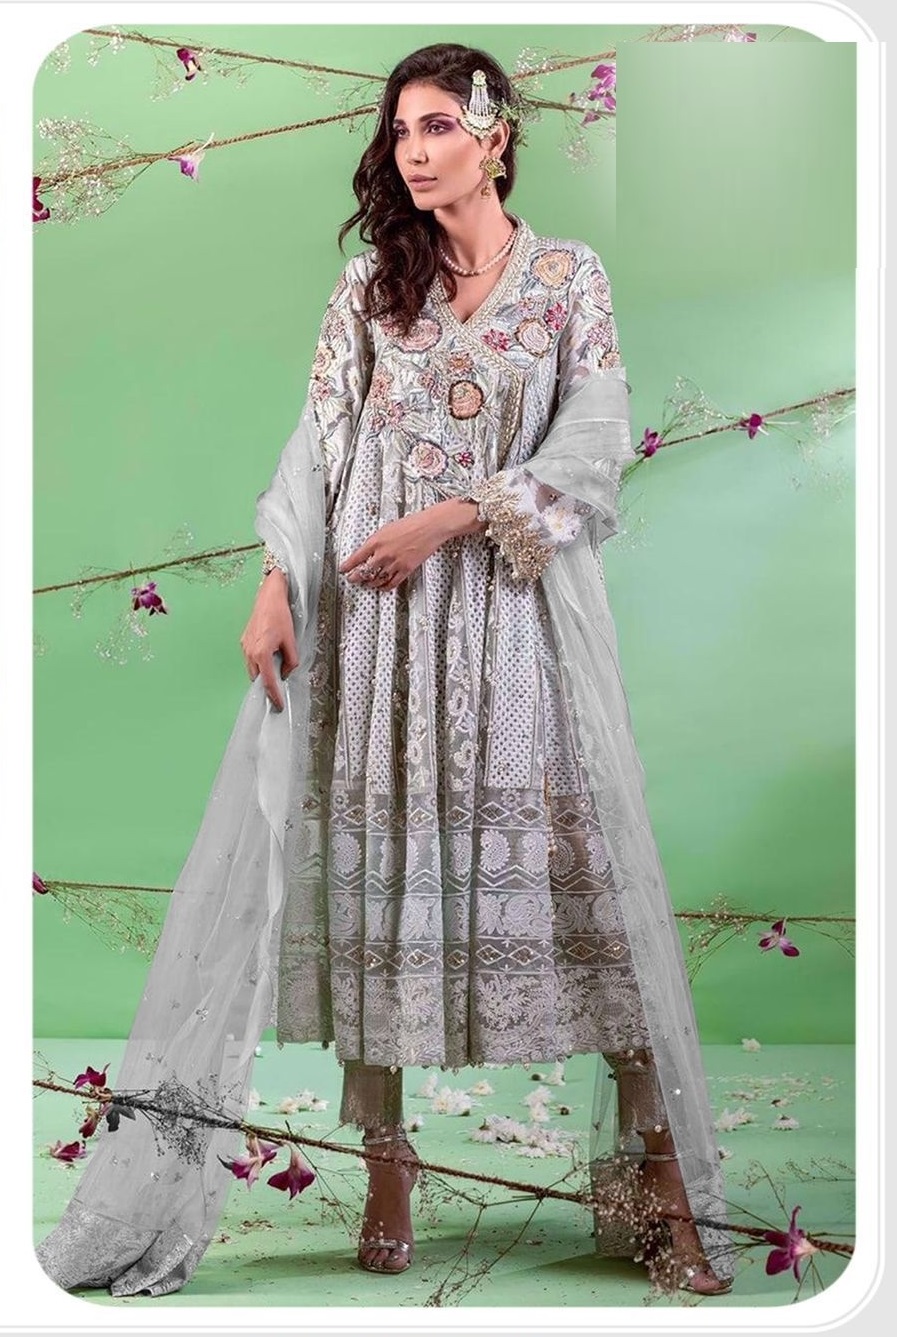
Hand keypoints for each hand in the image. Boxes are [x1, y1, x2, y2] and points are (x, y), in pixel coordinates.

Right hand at [239, 570, 297, 710]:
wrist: (269, 597)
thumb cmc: (280, 616)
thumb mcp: (291, 640)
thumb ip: (291, 660)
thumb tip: (286, 672)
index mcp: (262, 653)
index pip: (268, 681)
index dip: (274, 695)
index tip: (278, 705)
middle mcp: (250, 652)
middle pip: (257, 678)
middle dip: (266, 686)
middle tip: (277, 692)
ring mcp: (245, 647)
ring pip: (253, 669)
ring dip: (262, 674)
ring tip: (275, 673)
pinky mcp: (244, 641)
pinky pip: (251, 659)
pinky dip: (259, 663)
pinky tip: (269, 659)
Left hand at [339, 500, 481, 590]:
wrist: (429, 526)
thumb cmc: (411, 523)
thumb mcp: (387, 528)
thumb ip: (377, 541)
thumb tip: (369, 550)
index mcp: (376, 541)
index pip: (356, 558)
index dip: (347, 566)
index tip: (343, 570)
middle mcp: (383, 554)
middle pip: (364, 572)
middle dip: (356, 577)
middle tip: (352, 579)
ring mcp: (394, 563)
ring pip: (377, 579)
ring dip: (369, 583)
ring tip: (366, 584)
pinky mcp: (406, 569)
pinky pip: (391, 583)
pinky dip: (384, 587)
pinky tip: (381, 587)